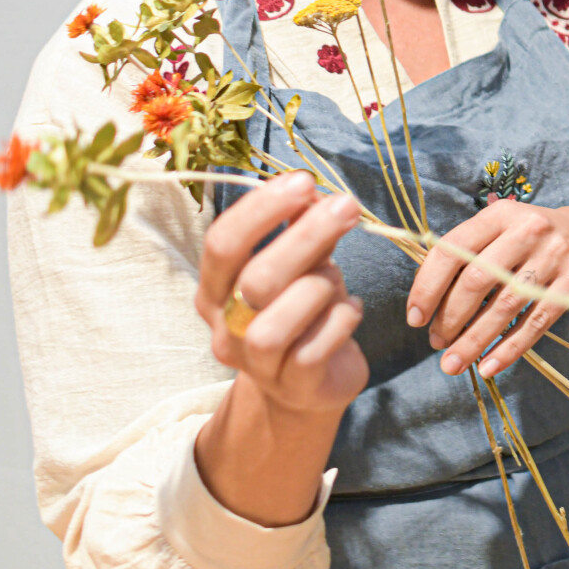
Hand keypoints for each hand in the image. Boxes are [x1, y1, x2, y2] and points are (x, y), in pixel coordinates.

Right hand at [197, 172, 368, 417]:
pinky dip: (342, 320)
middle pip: (254, 281)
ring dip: (318, 288)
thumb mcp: (296, 267)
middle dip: (305, 237)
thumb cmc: (301, 311)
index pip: (221, 244)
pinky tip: (352, 308)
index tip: (303, 181)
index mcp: (215, 291)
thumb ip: (299, 231)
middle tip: (346, 206)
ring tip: (338, 278)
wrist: (307, 385)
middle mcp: (226, 328)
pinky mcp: (295, 387)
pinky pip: (315, 350)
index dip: (260, 209)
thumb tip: (312, 190)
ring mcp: (257, 364)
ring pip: (275, 325)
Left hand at [407, 201, 568, 379]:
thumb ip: (468, 254)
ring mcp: (555, 257)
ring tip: (452, 364)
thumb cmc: (532, 239)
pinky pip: (535, 323)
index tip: (415, 318)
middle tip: (436, 343)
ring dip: (473, 341)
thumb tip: (426, 300)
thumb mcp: (502, 230)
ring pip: (504, 307)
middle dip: (450, 318)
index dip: (427, 286)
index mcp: (500, 215)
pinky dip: (508, 350)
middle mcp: (528, 231)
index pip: (453, 250)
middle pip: (477, 280)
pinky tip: (488, 367)